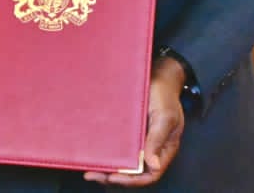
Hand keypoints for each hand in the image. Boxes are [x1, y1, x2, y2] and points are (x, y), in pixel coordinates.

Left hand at [83, 56, 184, 186]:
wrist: (158, 74)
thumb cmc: (164, 95)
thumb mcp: (165, 117)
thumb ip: (158, 140)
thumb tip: (153, 165)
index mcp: (163, 149)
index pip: (149, 174)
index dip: (131, 180)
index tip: (112, 178)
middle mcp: (150, 147)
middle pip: (133, 171)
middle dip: (113, 176)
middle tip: (91, 174)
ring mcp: (138, 139)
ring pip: (123, 159)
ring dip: (107, 166)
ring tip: (88, 167)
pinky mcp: (128, 129)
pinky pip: (117, 144)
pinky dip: (105, 150)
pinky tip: (91, 150)